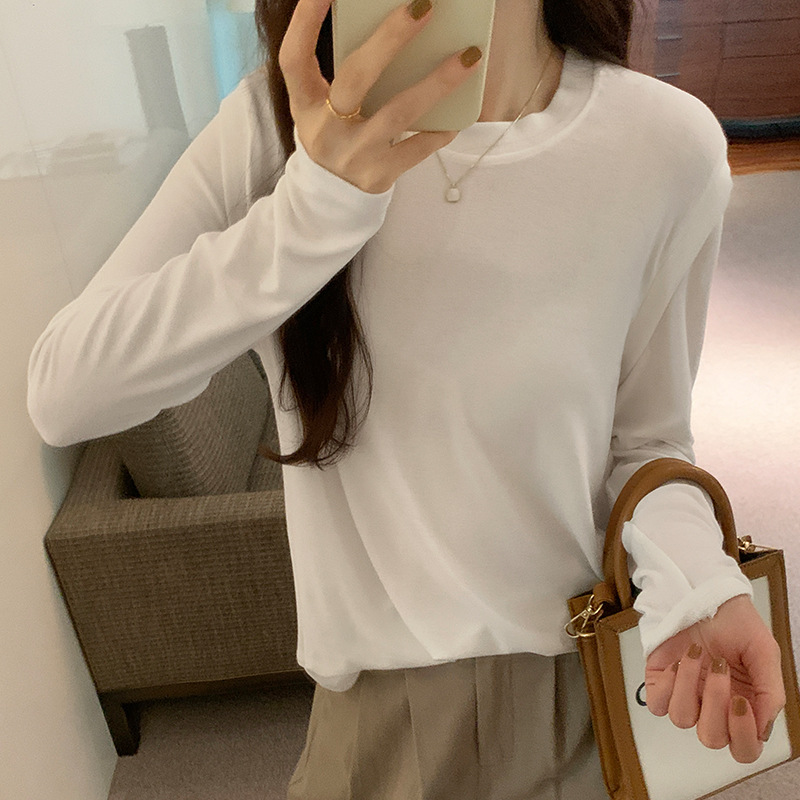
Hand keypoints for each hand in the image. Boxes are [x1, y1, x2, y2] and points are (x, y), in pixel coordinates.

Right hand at [279, 0, 482, 193]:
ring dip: (436, 83)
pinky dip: (439, 130)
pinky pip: (417, 150)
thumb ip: (346, 70)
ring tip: (469, 56)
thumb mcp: (322, 103)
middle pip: (356, 77)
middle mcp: (325, 129)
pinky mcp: (379, 175)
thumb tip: (394, 25)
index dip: (305, 22)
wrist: (333, 194)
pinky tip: (459, 114)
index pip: (294, 57)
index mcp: (305, 103)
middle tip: (424, 6)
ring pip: (398, 114)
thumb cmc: (335, 132)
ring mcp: (353, 154)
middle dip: (390, 39)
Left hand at [644, 594, 785, 762]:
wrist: (703, 592)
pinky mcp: (659, 682)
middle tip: (720, 668)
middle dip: (715, 703)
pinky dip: (667, 685)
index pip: (744, 748)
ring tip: (697, 653)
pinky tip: (677, 662)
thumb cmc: (735, 623)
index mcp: (743, 707)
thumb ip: (770, 692)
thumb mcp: (764, 653)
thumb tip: (762, 728)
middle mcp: (713, 707)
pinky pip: (656, 704)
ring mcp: (684, 695)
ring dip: (690, 685)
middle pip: (711, 738)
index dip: (742, 735)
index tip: (741, 702)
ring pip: (682, 719)